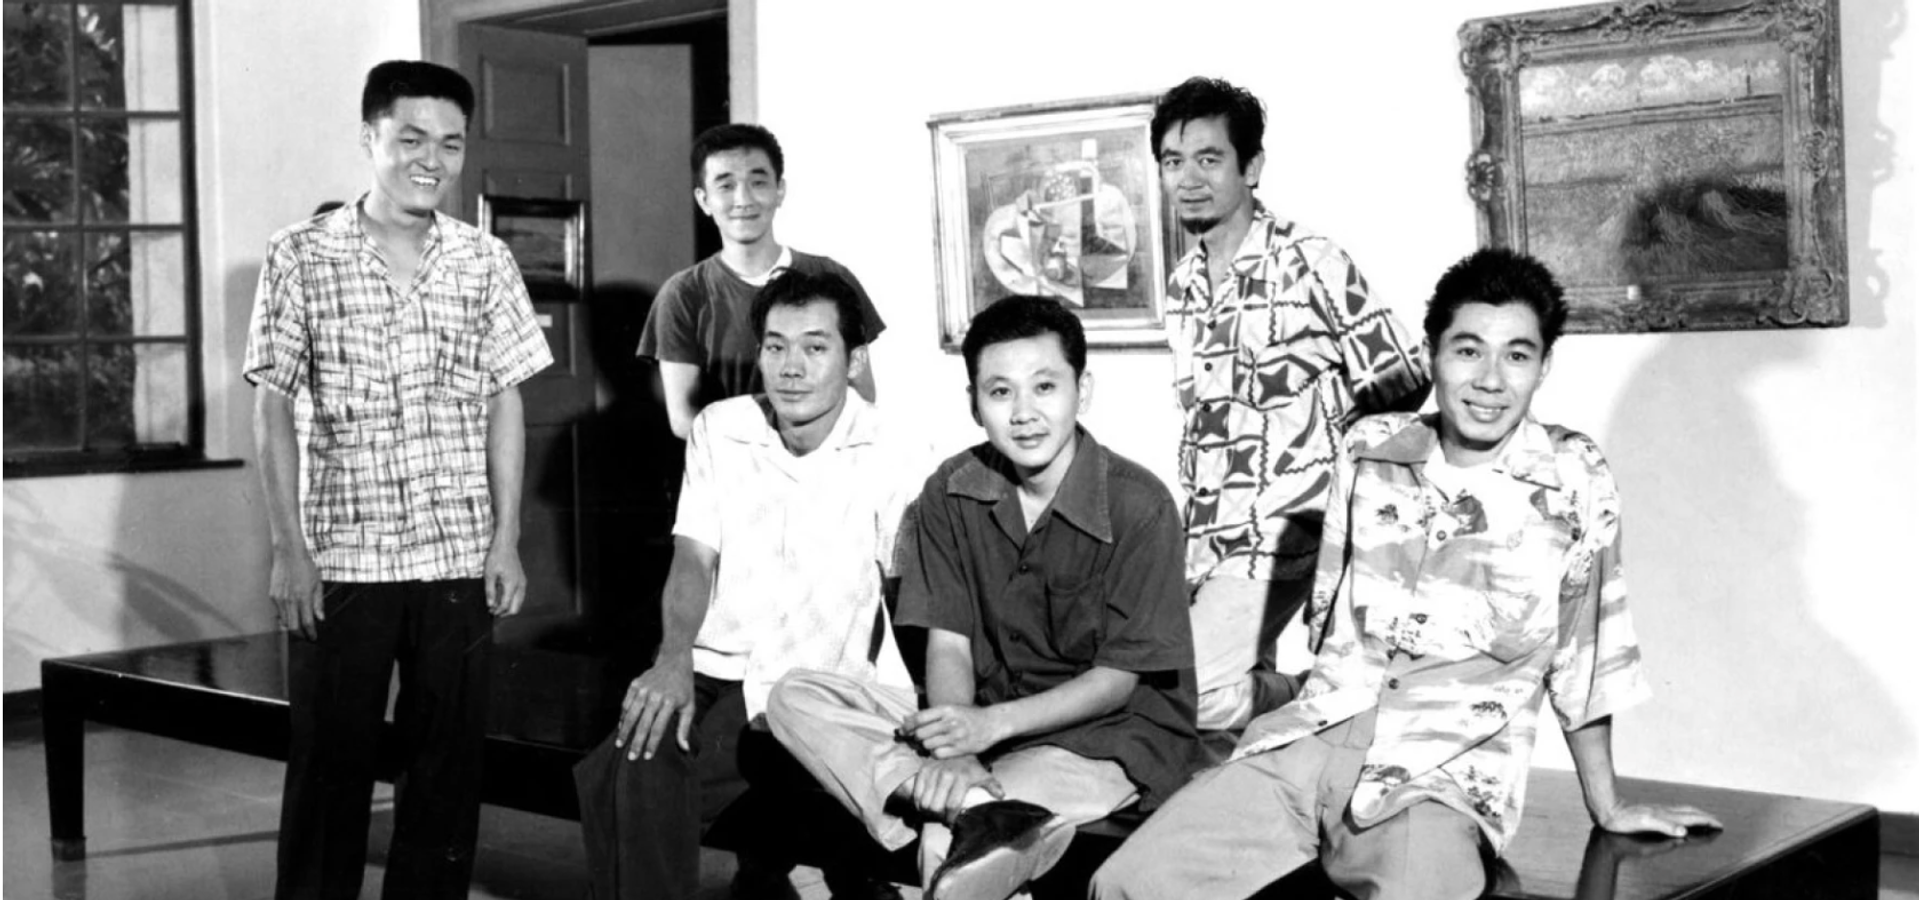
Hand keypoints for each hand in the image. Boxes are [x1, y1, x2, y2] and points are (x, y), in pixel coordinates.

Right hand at [268, 548, 323, 640]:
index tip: (314, 637)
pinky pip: (279, 612)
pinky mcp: (272, 595)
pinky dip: (285, 616)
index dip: (311, 633)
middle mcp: (290, 600)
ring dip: (292, 627)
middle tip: (306, 636)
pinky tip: (290, 616)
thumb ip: (318, 602)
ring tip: (299, 628)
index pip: (307, 622)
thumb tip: (320, 618)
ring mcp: (279, 598)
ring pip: (284, 621)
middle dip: (300, 634)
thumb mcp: (317, 583)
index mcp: (304, 597)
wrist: (288, 554)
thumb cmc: (306, 567)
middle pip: (293, 627)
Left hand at [483, 541, 527, 616]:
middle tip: (494, 611)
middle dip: (505, 612)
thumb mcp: (489, 574)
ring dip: (509, 607)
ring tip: (497, 606)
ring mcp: (523, 582)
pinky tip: (503, 597)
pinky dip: (512, 600)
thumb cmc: (496, 557)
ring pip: (519, 602)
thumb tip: (490, 605)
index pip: (506, 605)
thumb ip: (490, 591)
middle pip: (516, 608)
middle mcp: (520, 585)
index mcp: (511, 584)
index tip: (489, 611)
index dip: (497, 611)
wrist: (506, 545)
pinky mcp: (522, 580)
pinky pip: (520, 595)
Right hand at [616, 653, 694, 760]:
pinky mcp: (635, 684)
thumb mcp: (689, 706)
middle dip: (636, 742)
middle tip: (631, 757)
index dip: (652, 744)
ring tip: (620, 744)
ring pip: (631, 714)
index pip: (658, 728)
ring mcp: (643, 689)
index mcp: (669, 702)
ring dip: (624, 731)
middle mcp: (655, 696)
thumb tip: (685, 748)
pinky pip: (626, 703)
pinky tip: (622, 727)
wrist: (674, 662)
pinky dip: (623, 716)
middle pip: (642, 724)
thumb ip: (684, 728)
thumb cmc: (683, 688)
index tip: (646, 757)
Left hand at [901, 704, 1004, 758]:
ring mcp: (956, 736)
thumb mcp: (951, 709)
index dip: (908, 726)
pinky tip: (942, 749)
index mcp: (946, 709)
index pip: (919, 718)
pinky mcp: (961, 749)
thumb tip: (905, 719)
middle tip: (922, 738)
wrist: (992, 723)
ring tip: (934, 743)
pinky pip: (938, 754)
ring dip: (927, 746)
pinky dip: (936, 753)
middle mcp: (950, 722)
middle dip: (918, 737)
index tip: (904, 730)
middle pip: (921, 733)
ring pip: (928, 745)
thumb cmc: (968, 716)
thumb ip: (930, 714)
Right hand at [905, 754, 1001, 821]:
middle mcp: (946, 774)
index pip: (952, 805)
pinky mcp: (923, 770)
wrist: (957, 750)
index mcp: (962, 777)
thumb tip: (1001, 795)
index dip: (951, 818)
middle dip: (938, 817)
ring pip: (924, 802)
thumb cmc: (971, 768)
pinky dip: (918, 803)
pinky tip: (925, 806)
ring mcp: (933, 771)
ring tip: (934, 813)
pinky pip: (916, 794)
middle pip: (936, 807)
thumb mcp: (983, 775)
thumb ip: (992, 785)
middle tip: (942, 818)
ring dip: (927, 812)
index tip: (952, 822)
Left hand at [1595, 801, 1722, 837]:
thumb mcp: (1645, 824)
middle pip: (1690, 812)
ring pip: (1683, 811)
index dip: (1706, 821)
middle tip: (1716, 822)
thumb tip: (1683, 830)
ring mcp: (1658, 810)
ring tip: (1704, 818)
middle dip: (1705, 817)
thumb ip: (1665, 826)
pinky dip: (1684, 815)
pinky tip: (1680, 818)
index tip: (1718, 824)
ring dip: (1696, 815)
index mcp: (1666, 815)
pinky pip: (1674, 812)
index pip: (1692, 817)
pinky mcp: (1651, 812)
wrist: (1608, 810)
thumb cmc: (1624, 820)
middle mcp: (1664, 811)